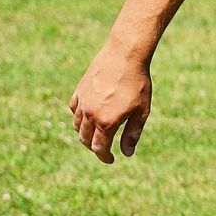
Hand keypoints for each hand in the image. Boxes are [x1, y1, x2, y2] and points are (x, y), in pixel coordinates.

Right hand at [69, 38, 152, 163]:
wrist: (125, 55)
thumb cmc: (137, 84)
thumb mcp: (141, 112)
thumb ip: (132, 134)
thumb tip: (126, 153)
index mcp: (106, 122)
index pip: (99, 147)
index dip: (104, 157)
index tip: (110, 159)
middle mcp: (90, 113)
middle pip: (85, 139)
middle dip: (94, 147)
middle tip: (103, 149)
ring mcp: (82, 101)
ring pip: (77, 125)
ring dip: (85, 134)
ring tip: (95, 135)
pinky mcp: (79, 90)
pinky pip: (74, 109)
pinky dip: (79, 117)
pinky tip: (88, 117)